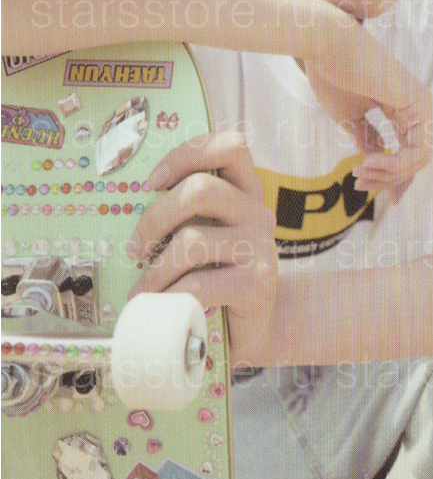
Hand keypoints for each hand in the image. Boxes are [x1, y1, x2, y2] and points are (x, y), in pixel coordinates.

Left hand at [125, 131, 277, 367]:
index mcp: (245, 193)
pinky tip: (160, 307)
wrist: (254, 332)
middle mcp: (258, 213)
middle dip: (155, 218)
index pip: (230, 146)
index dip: (187, 154)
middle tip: (136, 248)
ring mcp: (262, 248)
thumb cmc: (217, 280)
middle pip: (202, 189)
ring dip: (155, 270)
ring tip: (143, 289)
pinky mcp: (258, 285)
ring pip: (193, 241)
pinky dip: (168, 297)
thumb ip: (186, 216)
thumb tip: (125, 203)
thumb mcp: (206, 238)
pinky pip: (199, 285)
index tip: (152, 182)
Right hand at [304, 15, 432, 203]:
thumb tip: (375, 163)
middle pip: (414, 161)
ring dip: (387, 175)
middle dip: (386, 179)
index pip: (408, 152)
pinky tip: (368, 163)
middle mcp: (419, 105)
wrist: (326, 45)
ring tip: (359, 173)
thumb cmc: (333, 76)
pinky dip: (393, 165)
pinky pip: (416, 151)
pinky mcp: (419, 104)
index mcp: (404, 108)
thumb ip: (367, 140)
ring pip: (417, 161)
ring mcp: (422, 103)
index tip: (364, 188)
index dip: (391, 177)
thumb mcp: (351, 119)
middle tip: (358, 183)